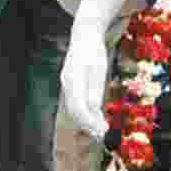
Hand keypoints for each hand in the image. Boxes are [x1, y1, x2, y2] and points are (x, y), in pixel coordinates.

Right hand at [60, 22, 109, 139]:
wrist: (84, 36)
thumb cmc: (94, 51)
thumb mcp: (98, 68)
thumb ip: (94, 89)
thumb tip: (93, 110)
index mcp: (73, 79)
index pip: (78, 107)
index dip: (89, 121)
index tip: (102, 130)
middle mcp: (67, 84)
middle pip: (74, 111)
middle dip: (88, 125)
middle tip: (103, 134)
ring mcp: (67, 85)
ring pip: (74, 109)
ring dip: (87, 122)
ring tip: (101, 131)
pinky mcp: (71, 86)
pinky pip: (77, 103)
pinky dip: (86, 114)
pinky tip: (97, 120)